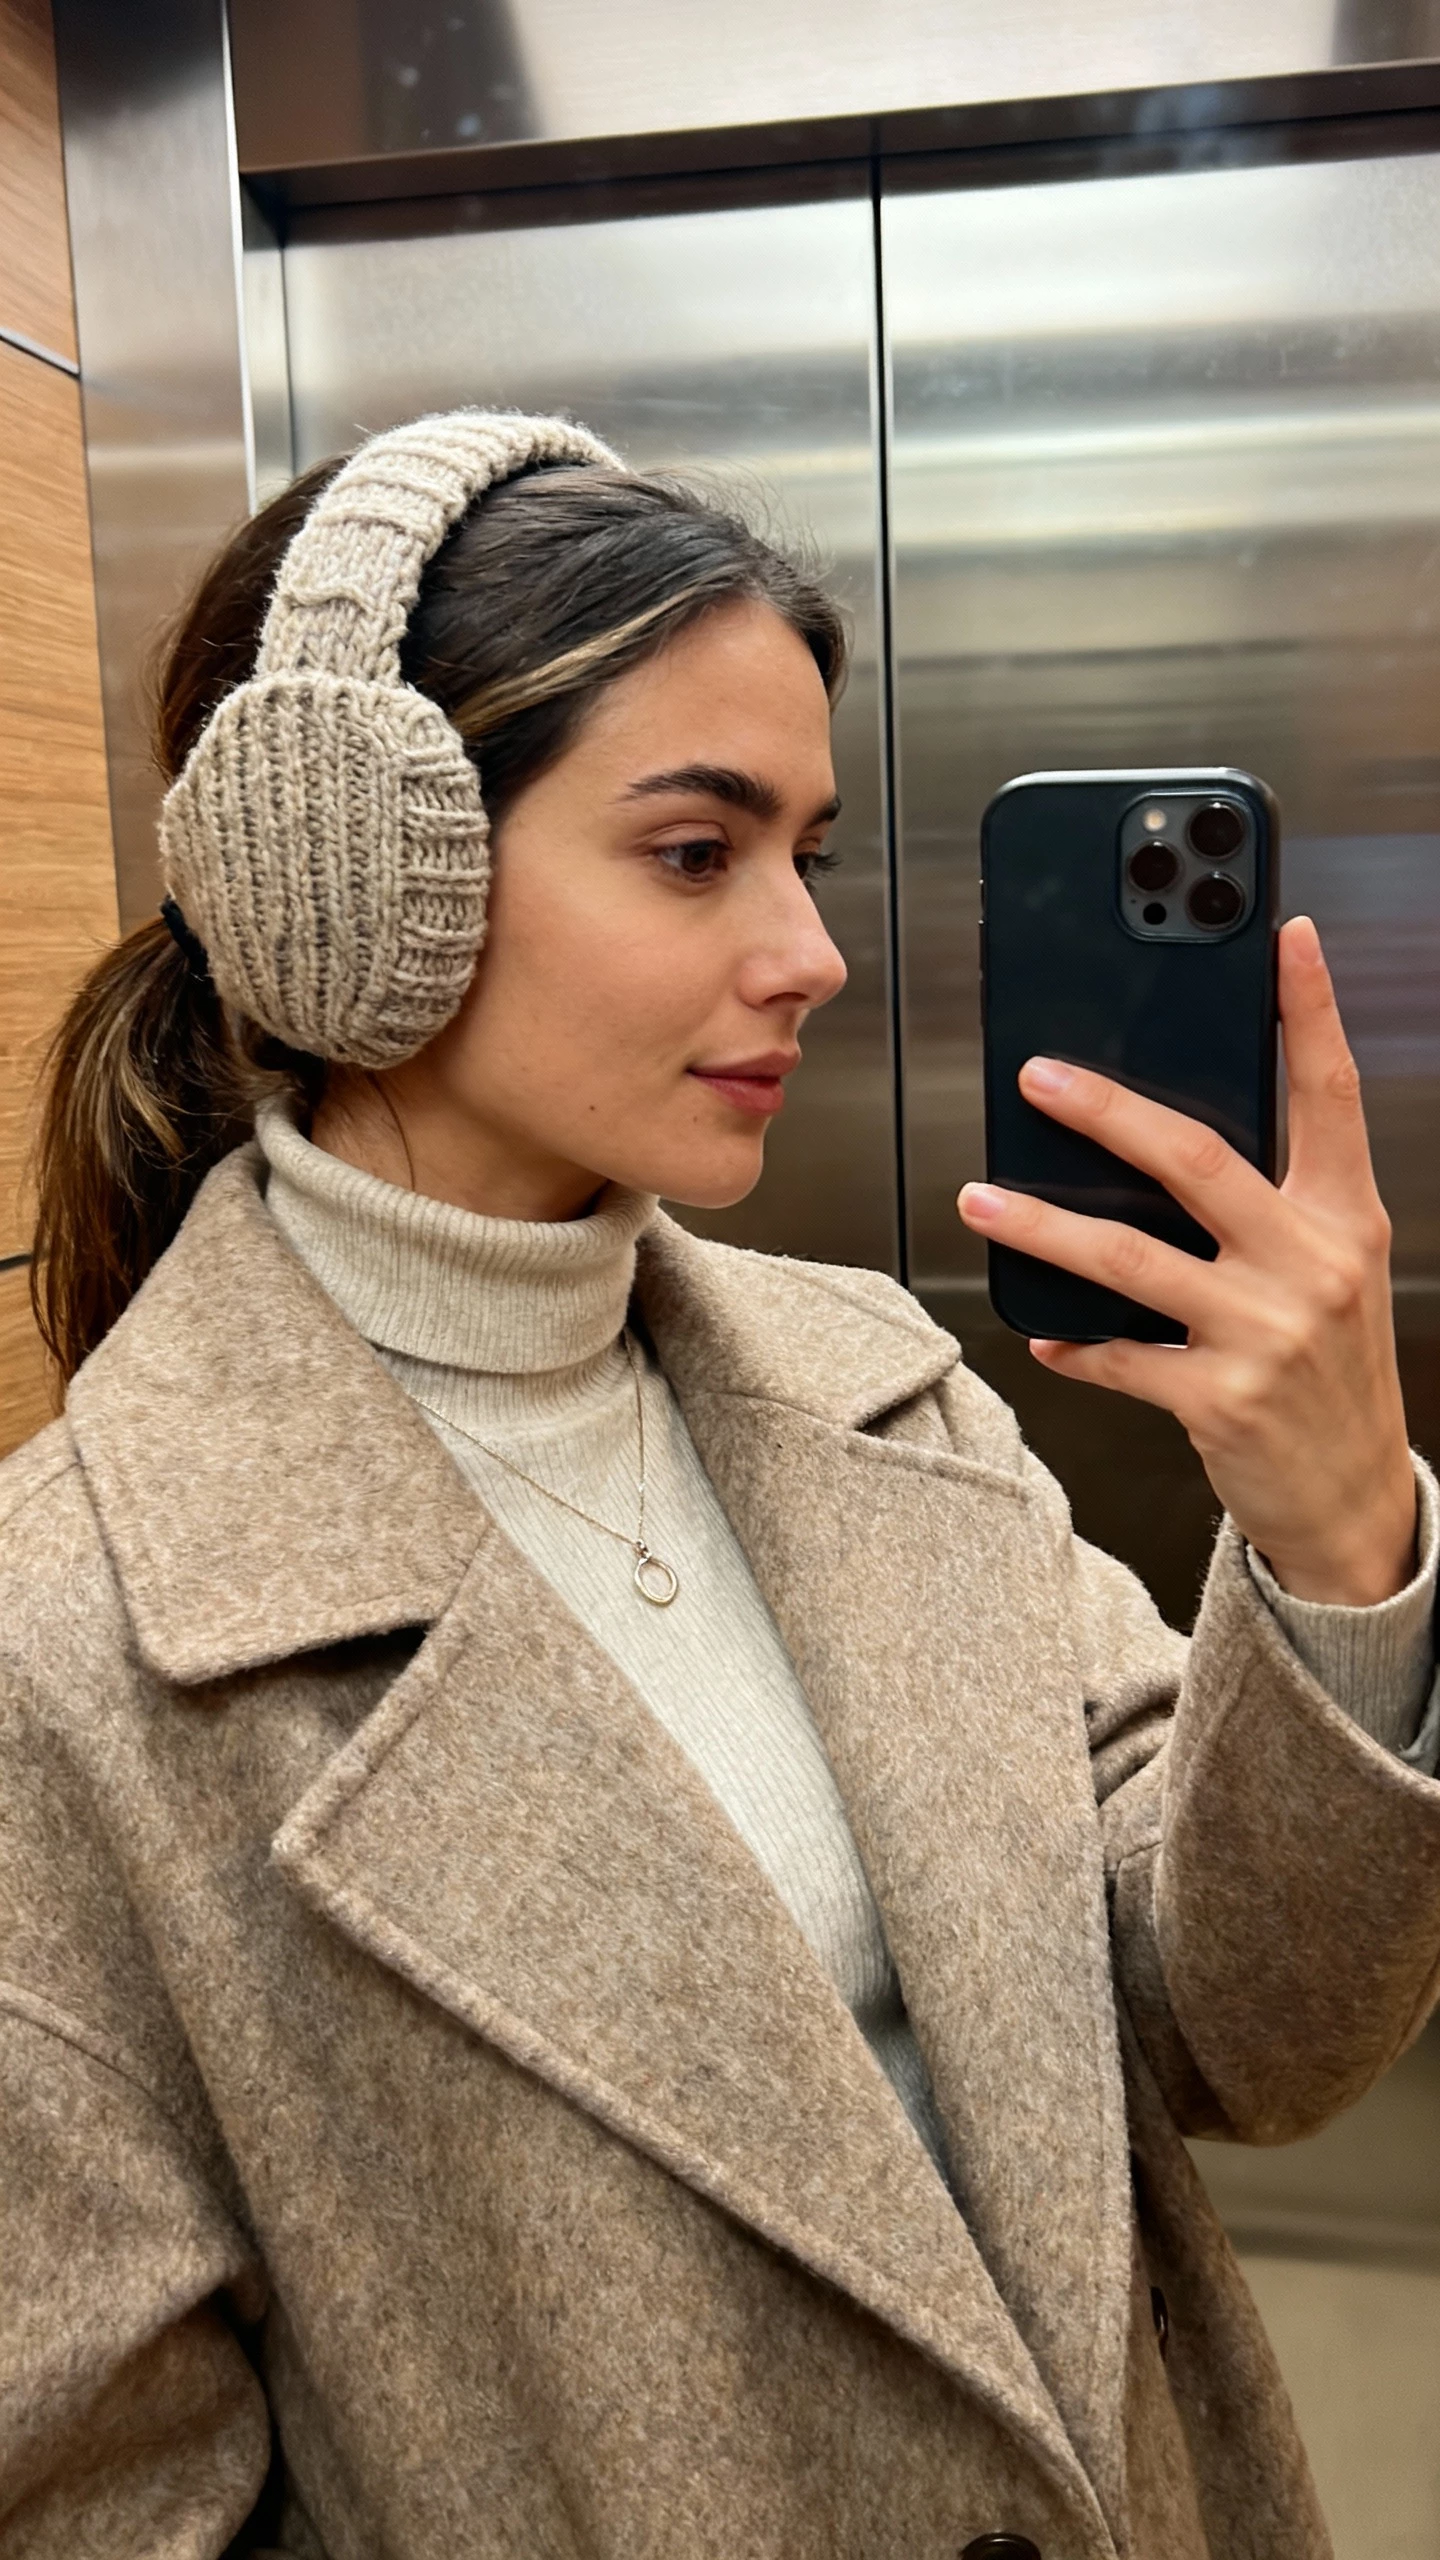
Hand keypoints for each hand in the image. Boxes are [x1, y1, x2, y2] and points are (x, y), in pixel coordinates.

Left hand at [957, 916, 1416, 1605]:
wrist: (1354, 1500)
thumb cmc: (1329, 1372)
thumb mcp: (1328, 1273)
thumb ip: (1271, 1206)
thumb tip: (1162, 1145)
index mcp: (1344, 1217)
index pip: (1330, 1094)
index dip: (1310, 1010)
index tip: (1284, 938)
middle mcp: (1312, 1264)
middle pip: (1195, 1158)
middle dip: (1106, 1110)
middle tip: (1039, 1076)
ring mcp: (1266, 1333)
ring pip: (1128, 1256)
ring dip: (1041, 1225)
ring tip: (981, 1198)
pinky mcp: (1221, 1399)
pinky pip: (1119, 1355)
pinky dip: (1072, 1342)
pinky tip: (1043, 1331)